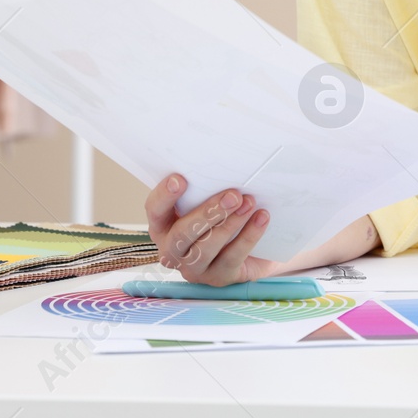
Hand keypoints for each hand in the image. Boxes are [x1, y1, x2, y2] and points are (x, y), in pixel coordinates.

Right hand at [145, 174, 382, 284]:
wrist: (260, 238)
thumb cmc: (229, 208)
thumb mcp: (216, 191)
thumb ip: (210, 177)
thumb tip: (225, 138)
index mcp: (164, 224)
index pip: (154, 211)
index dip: (164, 196)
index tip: (181, 177)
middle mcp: (173, 249)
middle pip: (181, 235)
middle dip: (206, 213)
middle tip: (232, 193)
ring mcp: (195, 269)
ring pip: (206, 249)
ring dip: (230, 224)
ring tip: (250, 202)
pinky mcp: (219, 279)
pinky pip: (231, 261)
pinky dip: (248, 238)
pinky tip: (263, 218)